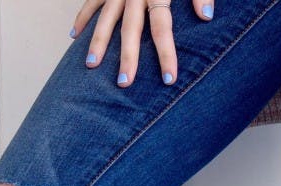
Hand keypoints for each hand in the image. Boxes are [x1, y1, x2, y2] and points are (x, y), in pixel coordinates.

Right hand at [70, 0, 214, 86]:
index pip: (162, 27)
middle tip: (124, 83)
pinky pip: (91, 0)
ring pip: (105, 17)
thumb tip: (206, 17)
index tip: (168, 79)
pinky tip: (74, 36)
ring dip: (98, 42)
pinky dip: (81, 16)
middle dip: (128, 57)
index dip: (166, 53)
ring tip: (91, 66)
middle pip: (131, 29)